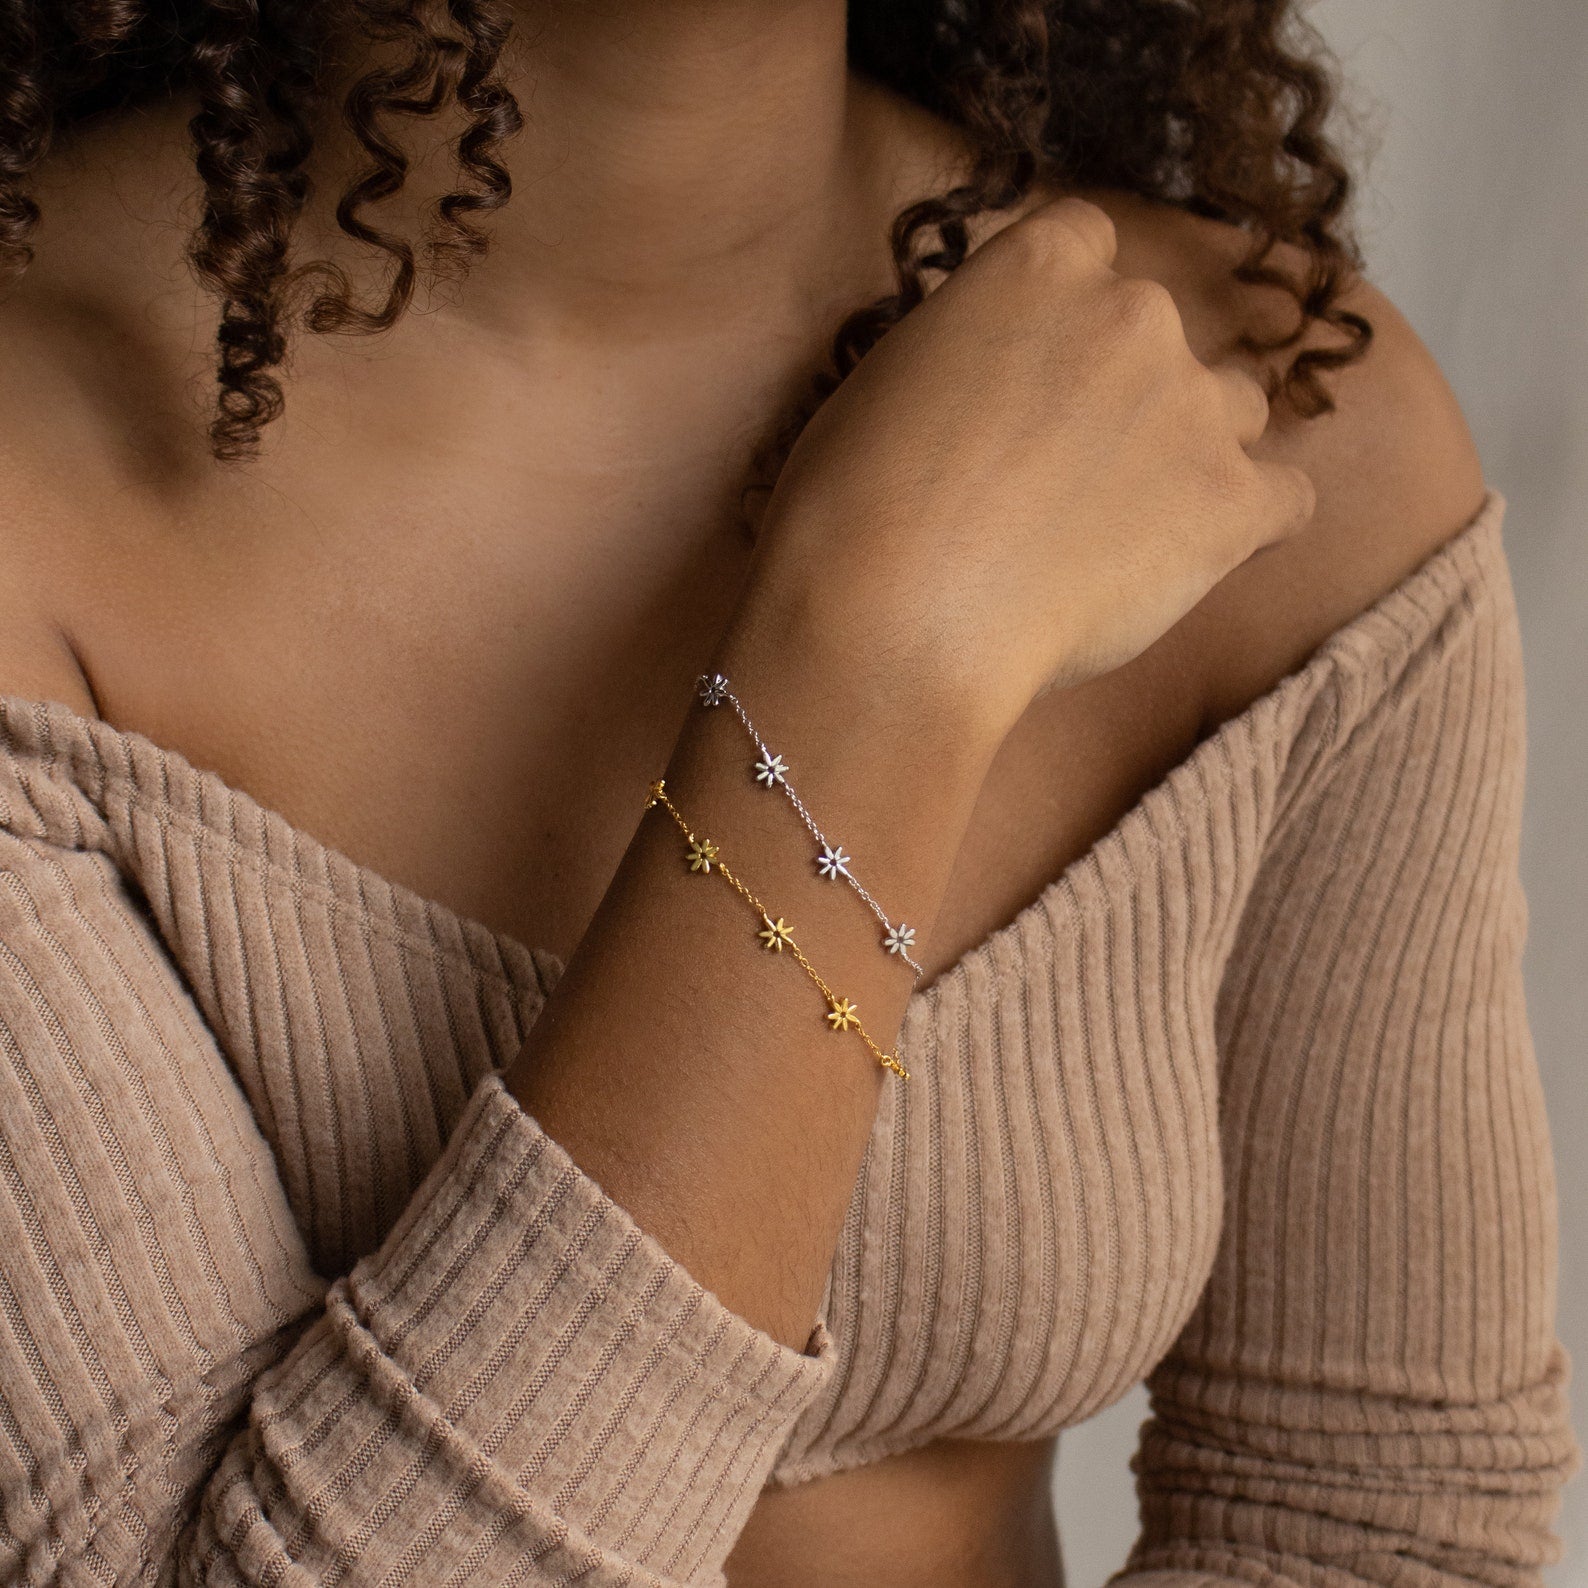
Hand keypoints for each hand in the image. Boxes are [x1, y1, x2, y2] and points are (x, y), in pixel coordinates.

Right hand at [742, 195, 1315, 745]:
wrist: (892, 615)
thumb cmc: (852, 508)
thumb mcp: (891, 381)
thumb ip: (971, 352)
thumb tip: (992, 383)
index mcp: (1041, 263)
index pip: (1091, 246)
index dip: (1069, 315)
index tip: (1043, 373)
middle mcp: (1135, 314)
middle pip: (1163, 336)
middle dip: (1127, 393)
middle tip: (1066, 477)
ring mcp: (1194, 408)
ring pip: (1235, 411)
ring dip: (1193, 452)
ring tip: (1125, 528)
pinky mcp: (1232, 505)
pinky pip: (1288, 500)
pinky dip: (1252, 525)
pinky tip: (1198, 557)